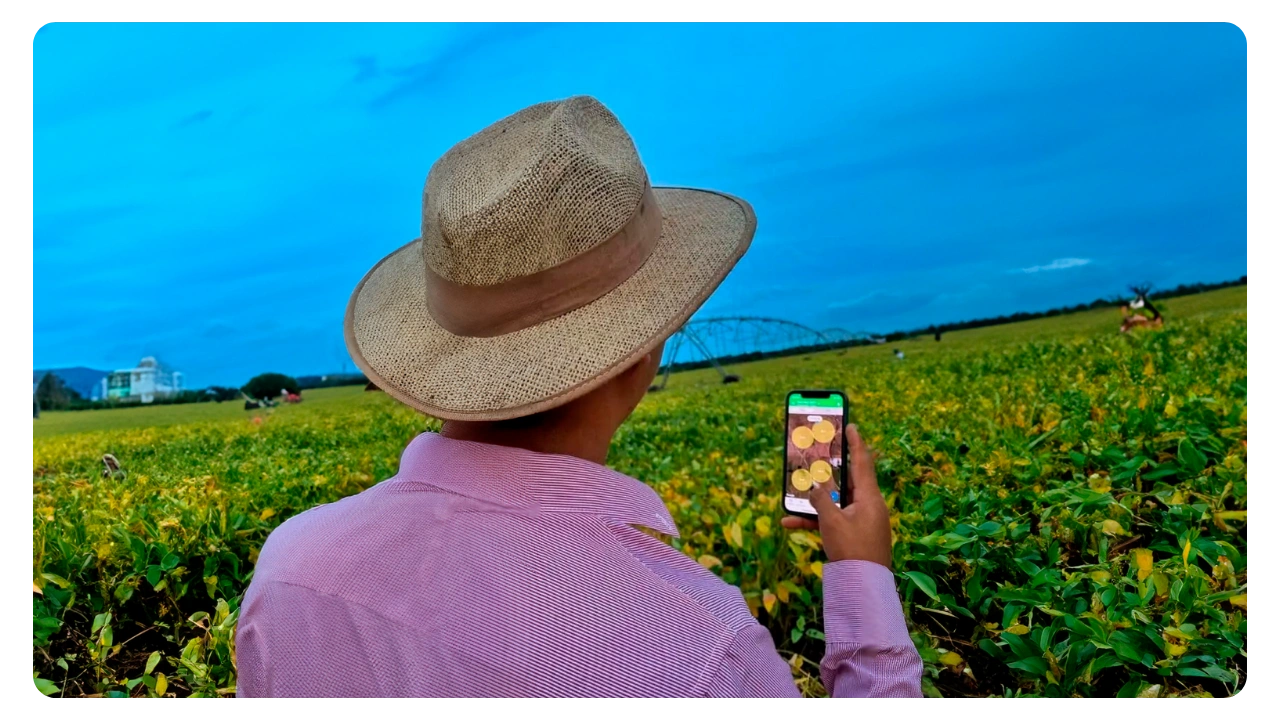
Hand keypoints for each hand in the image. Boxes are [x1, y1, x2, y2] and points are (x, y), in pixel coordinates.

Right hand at [781, 425, 891, 568]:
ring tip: (793, 493)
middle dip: (828, 471)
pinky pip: (833, 521)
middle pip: (847, 481)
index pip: (862, 461)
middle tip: (818, 453)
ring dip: (814, 501)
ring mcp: (862, 521)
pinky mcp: (854, 535)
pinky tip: (789, 523)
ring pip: (835, 503)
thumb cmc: (852, 550)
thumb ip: (821, 500)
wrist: (863, 587)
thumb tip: (815, 489)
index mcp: (869, 497)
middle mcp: (868, 506)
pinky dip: (815, 520)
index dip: (856, 442)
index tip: (851, 425)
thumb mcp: (831, 522)